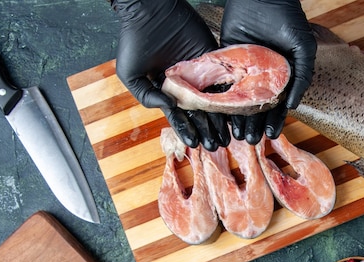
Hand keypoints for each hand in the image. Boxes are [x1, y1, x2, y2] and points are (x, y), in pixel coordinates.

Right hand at [112, 0, 229, 150]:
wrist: (149, 9)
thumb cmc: (134, 40)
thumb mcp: (131, 74)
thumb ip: (146, 96)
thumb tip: (170, 109)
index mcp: (168, 89)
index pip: (180, 115)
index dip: (187, 129)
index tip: (194, 143)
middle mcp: (187, 83)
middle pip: (200, 112)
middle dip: (207, 131)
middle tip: (215, 146)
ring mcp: (201, 71)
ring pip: (214, 100)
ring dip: (220, 120)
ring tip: (225, 137)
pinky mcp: (213, 57)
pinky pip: (224, 79)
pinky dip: (230, 96)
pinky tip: (233, 113)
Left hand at [220, 0, 315, 142]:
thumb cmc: (288, 20)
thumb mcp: (304, 49)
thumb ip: (302, 77)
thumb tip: (293, 106)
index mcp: (281, 77)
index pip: (278, 105)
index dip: (275, 120)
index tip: (271, 135)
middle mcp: (262, 77)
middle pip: (257, 107)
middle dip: (254, 124)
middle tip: (250, 140)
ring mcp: (244, 70)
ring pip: (239, 100)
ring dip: (238, 118)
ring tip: (236, 134)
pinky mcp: (226, 61)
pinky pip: (223, 83)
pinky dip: (220, 99)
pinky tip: (219, 114)